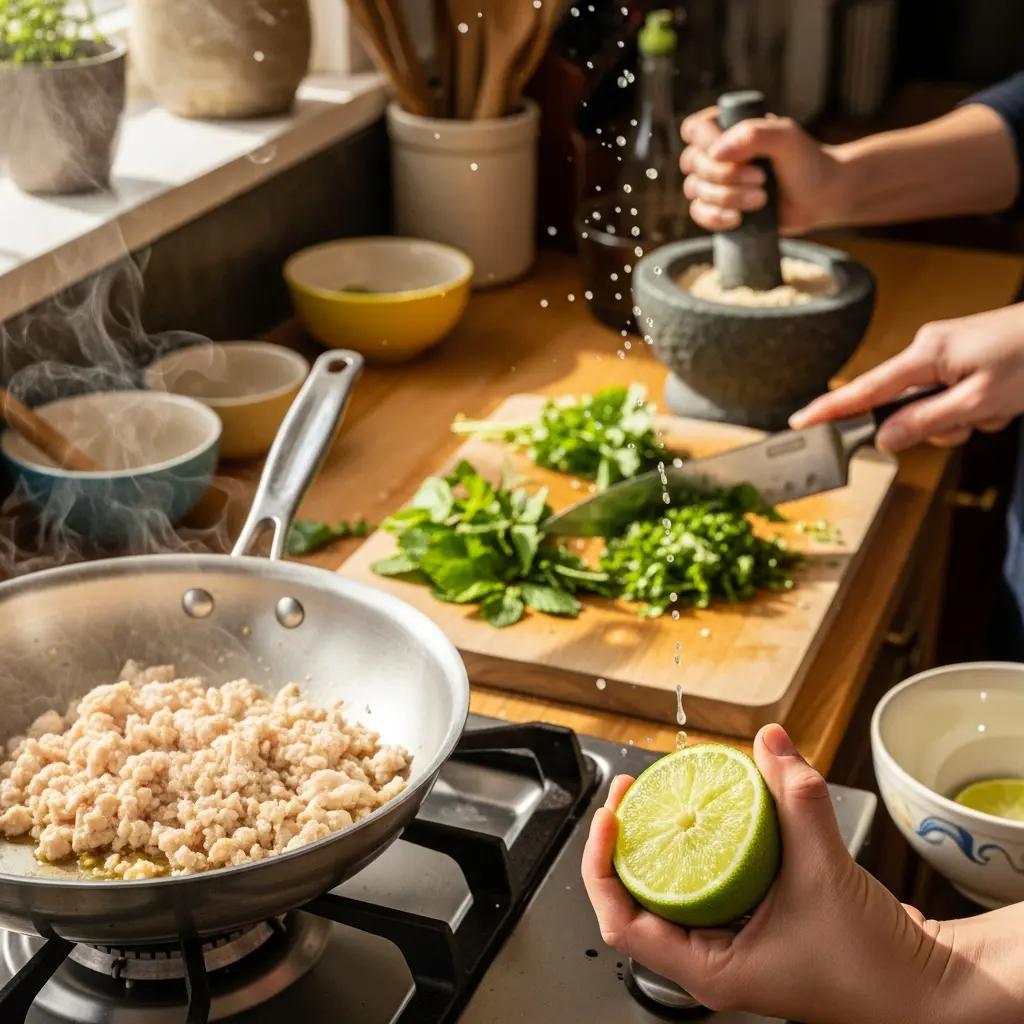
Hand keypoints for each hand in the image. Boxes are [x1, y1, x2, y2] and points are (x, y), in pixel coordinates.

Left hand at [581, 724, 962, 1023]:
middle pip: (638, 903)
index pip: (622, 922)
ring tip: (658, 798)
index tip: (609, 817)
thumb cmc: (875, 964)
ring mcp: (731, 950)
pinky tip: (707, 818)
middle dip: (625, 844)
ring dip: (660, 846)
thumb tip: (771, 743)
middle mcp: (712, 964)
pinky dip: (699, 853)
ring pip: (671, 895)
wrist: (927, 989)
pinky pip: (707, 890)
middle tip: (629, 792)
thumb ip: (798, 801)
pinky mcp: (752, 932)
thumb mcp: (826, 871)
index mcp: (710, 971)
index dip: (602, 864)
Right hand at [680, 107, 846, 234]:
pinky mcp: (718, 209)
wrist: (819, 195)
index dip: (707, 143)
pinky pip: (698, 213)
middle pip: (692, 163)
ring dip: (727, 197)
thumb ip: (755, 133)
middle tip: (761, 178)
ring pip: (695, 190)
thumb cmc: (804, 160)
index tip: (738, 154)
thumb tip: (716, 152)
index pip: (693, 130)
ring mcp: (714, 183)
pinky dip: (715, 217)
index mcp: (726, 128)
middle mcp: (714, 154)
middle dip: (724, 175)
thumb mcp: (786, 137)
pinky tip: (738, 218)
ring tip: (761, 198)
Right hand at [790, 303, 1023, 451]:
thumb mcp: (979, 402)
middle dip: (933, 425)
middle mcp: (929, 348)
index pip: (865, 389)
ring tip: (993, 409)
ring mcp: (946, 352)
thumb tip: (885, 438)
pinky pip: (950, 396)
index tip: (800, 423)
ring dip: (960, 420)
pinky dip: (973, 409)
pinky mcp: (962, 358)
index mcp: (926, 353)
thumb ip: (926, 422)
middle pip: (902, 405)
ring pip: (930, 407)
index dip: (830, 409)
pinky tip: (999, 401)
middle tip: (968, 422)